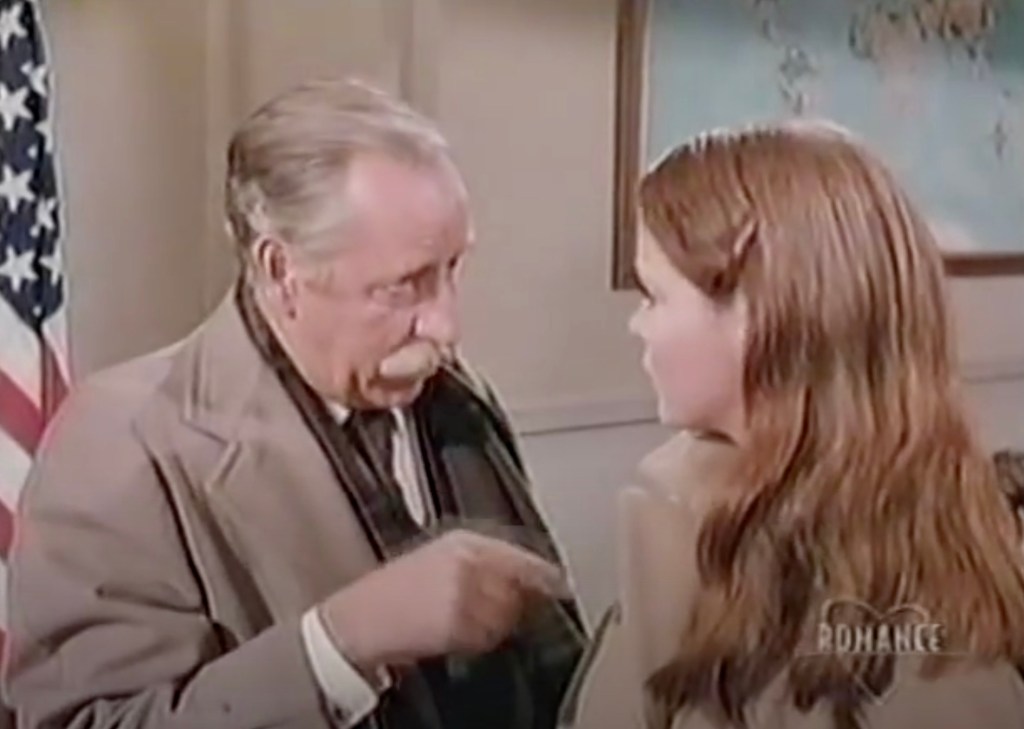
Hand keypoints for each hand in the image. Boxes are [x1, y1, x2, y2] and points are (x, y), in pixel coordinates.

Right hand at [318, 529, 567, 674]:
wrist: (358, 620)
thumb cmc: (394, 592)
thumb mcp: (438, 559)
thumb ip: (484, 562)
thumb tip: (530, 577)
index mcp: (462, 539)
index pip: (521, 555)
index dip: (544, 573)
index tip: (559, 585)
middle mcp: (466, 559)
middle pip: (520, 587)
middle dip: (516, 603)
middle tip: (488, 611)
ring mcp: (462, 590)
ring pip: (505, 614)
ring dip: (493, 624)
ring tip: (459, 622)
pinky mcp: (455, 620)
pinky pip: (485, 637)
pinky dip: (475, 641)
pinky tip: (451, 634)